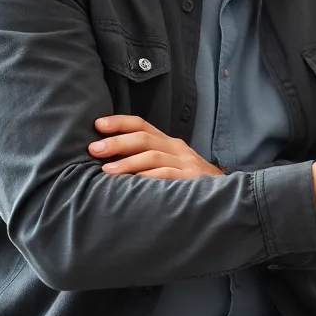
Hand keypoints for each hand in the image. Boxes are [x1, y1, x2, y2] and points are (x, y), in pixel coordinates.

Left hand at [90, 115, 223, 178]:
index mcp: (167, 142)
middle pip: (144, 138)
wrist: (221, 193)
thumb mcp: (166, 163)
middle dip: (117, 142)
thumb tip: (106, 158)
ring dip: (128, 162)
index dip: (120, 123)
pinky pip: (167, 175)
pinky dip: (149, 177)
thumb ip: (143, 158)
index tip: (97, 125)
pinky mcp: (191, 180)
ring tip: (107, 170)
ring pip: (153, 156)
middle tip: (94, 148)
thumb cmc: (185, 179)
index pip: (142, 125)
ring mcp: (185, 163)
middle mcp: (175, 148)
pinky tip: (134, 183)